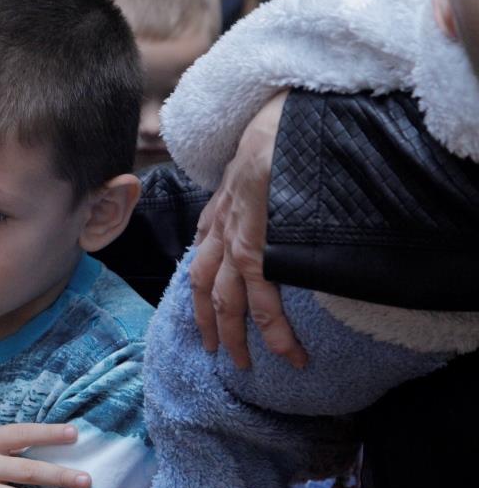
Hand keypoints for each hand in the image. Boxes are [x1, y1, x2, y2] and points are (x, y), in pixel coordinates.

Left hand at [189, 90, 307, 368]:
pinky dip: (275, 332)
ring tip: (248, 366)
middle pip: (206, 290)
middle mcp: (220, 231)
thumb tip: (264, 195)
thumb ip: (253, 188)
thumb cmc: (274, 135)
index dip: (201, 290)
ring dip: (237, 339)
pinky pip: (263, 301)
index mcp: (219, 213)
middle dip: (211, 325)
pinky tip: (287, 353)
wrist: (275, 121)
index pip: (202, 260)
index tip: (206, 314)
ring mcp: (236, 243)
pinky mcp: (256, 249)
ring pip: (229, 304)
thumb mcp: (253, 164)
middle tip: (218, 354)